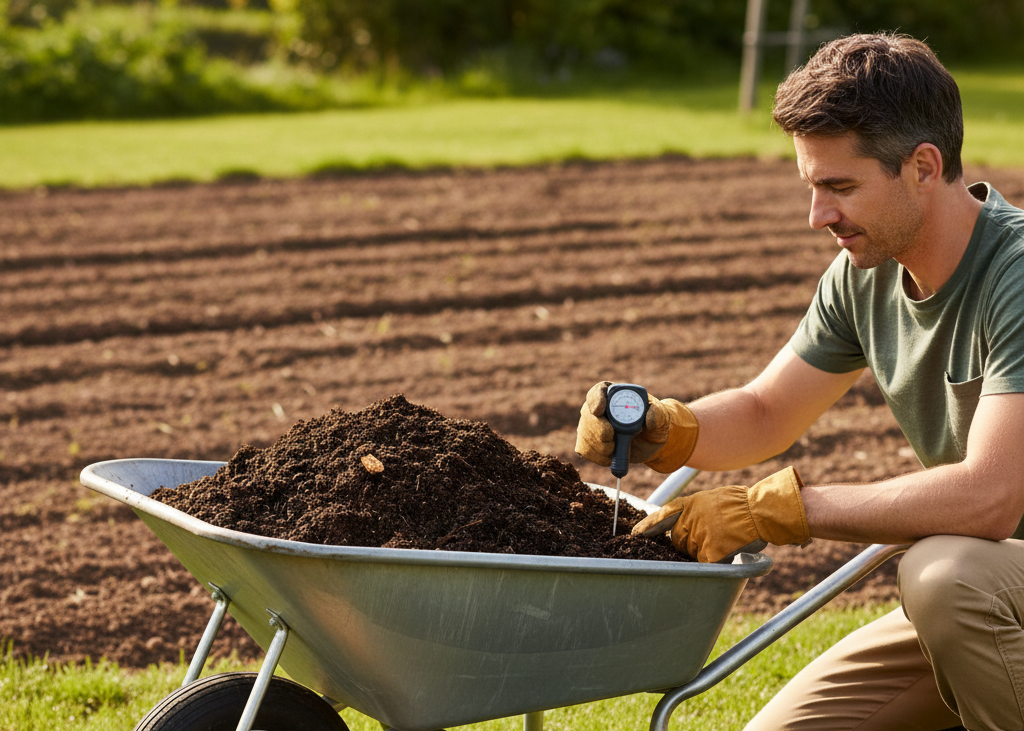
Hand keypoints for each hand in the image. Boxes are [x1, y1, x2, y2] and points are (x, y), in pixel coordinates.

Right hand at [574, 382, 698, 472]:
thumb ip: (657, 414)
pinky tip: (610, 456)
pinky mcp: (588, 441)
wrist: (649, 442)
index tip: (599, 411)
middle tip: (611, 438)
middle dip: (598, 430)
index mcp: (615, 394)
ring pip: (585, 434)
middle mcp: (599, 407)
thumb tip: (650, 415)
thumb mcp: (661, 417)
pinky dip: (597, 456)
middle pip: (588, 415)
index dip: (595, 400)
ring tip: (616, 449)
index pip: (598, 391)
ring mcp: (591, 424)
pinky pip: (584, 449)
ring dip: (600, 446)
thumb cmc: (654, 424)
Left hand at [632, 467, 808, 561]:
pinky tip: (727, 552)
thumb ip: (698, 511)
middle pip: (678, 539)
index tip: (635, 533)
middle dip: (687, 543)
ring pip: (692, 552)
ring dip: (703, 551)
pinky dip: (716, 561)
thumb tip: (688, 521)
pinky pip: (705, 564)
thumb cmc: (743, 505)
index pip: (662, 514)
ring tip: (724, 541)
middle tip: (708, 539)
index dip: (648, 525)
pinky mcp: (710, 552)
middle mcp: (691, 518)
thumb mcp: (714, 498)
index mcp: (691, 503)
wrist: (760, 511)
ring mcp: (699, 535)